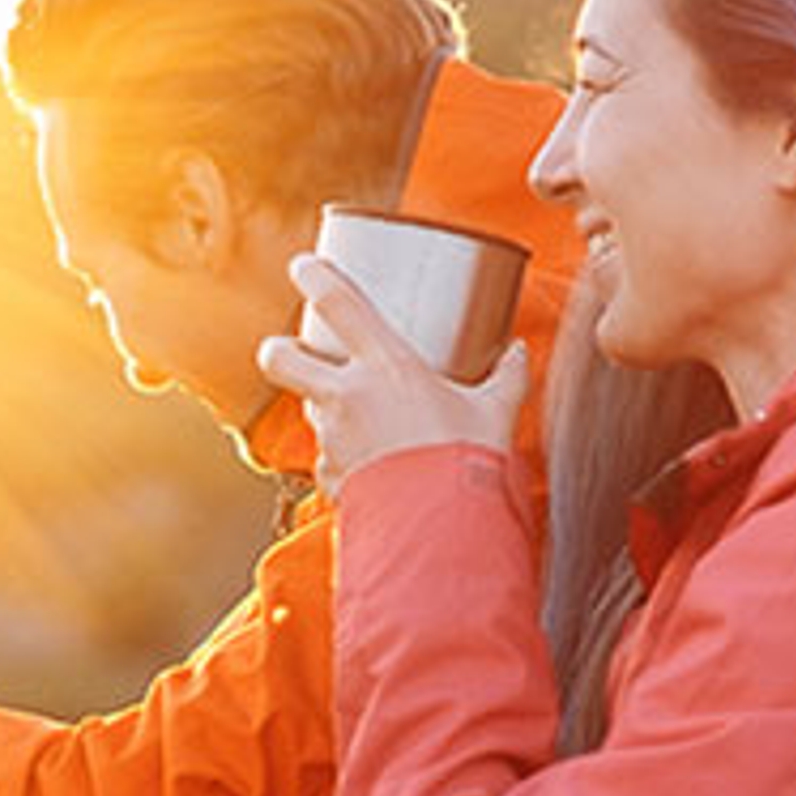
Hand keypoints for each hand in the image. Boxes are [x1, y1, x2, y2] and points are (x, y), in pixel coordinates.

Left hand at [253, 253, 527, 485]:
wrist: (441, 531)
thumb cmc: (468, 463)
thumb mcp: (494, 413)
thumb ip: (505, 378)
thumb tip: (517, 354)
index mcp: (385, 366)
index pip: (337, 303)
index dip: (313, 276)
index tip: (303, 265)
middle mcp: (346, 397)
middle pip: (281, 357)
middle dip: (278, 350)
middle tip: (291, 350)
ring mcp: (332, 439)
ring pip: (305, 409)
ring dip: (320, 407)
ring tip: (350, 412)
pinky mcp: (330, 478)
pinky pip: (326, 460)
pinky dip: (341, 458)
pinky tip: (367, 465)